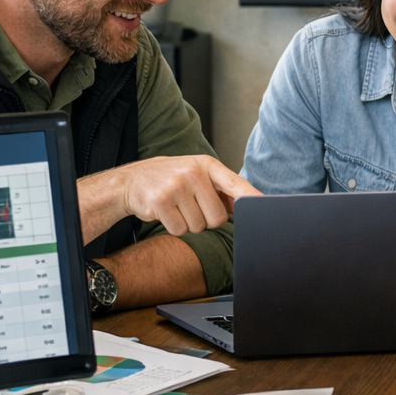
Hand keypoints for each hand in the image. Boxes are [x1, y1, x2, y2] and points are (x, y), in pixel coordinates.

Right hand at [81, 155, 260, 241]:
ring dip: (188, 223)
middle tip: (190, 207)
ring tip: (176, 207)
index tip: (265, 205)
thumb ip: (219, 189)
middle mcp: (193, 172)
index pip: (235, 183)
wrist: (130, 181)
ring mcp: (176, 186)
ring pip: (198, 226)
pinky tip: (165, 212)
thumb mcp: (195, 175)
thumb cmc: (169, 179)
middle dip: (206, 220)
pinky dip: (174, 227)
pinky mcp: (161, 202)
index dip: (250, 197)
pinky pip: (180, 230)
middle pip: (217, 217)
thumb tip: (243, 204)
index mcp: (206, 164)